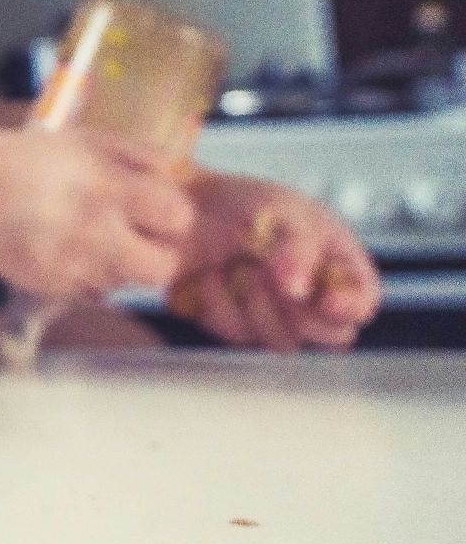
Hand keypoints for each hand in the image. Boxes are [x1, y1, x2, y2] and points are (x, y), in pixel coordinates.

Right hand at [0, 129, 195, 298]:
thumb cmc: (34, 158)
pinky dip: (89, 276)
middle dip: (158, 254)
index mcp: (109, 188)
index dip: (173, 215)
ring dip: (120, 265)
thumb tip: (175, 177)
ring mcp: (73, 264)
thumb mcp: (89, 140)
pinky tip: (70, 252)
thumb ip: (138, 156)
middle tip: (140, 238)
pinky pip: (92, 292)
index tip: (157, 211)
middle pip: (162, 268)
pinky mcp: (52, 287)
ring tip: (96, 241)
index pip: (177, 217)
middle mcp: (96, 231)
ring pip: (127, 283)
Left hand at [167, 174, 380, 350]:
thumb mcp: (282, 210)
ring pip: (284, 341)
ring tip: (236, 265)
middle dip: (298, 309)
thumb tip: (299, 288)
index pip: (361, 301)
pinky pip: (237, 335)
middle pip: (331, 335)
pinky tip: (212, 276)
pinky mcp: (238, 326)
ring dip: (254, 302)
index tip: (324, 299)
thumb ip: (299, 247)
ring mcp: (277, 315)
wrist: (181, 209)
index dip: (349, 306)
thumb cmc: (242, 203)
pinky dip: (220, 304)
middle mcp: (312, 295)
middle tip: (266, 273)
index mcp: (337, 263)